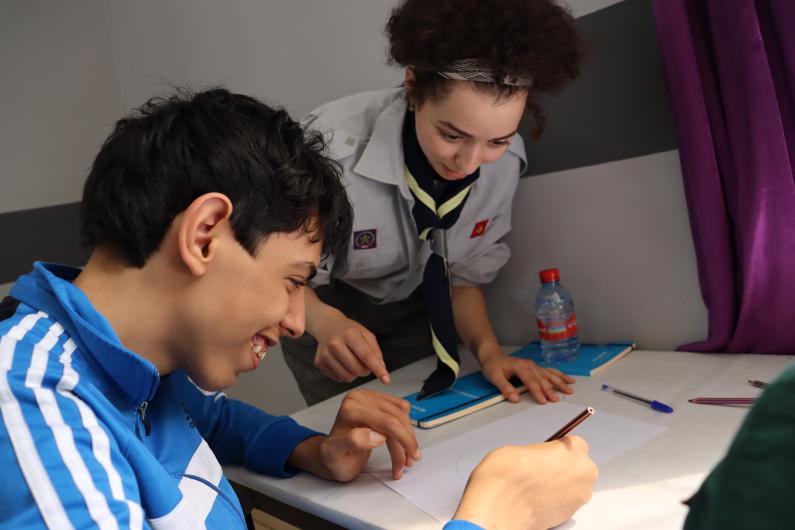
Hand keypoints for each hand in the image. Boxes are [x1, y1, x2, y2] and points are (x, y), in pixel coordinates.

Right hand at [312, 310, 389, 383]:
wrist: (327, 326)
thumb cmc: (349, 331)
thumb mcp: (366, 334)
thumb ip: (376, 351)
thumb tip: (382, 368)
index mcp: (349, 334)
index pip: (366, 356)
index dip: (377, 369)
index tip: (386, 380)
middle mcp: (335, 343)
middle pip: (357, 370)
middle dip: (365, 370)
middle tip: (364, 363)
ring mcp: (325, 354)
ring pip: (347, 377)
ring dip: (355, 374)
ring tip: (353, 362)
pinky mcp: (319, 362)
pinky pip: (338, 379)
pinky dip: (344, 374)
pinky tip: (342, 363)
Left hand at [317, 389, 419, 480]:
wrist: (333, 455)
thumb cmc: (334, 458)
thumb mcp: (334, 455)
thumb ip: (352, 441)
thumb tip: (378, 436)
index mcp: (350, 409)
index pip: (387, 422)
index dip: (403, 441)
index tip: (406, 463)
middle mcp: (360, 398)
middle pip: (396, 418)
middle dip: (407, 443)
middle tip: (408, 465)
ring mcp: (370, 397)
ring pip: (402, 416)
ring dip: (408, 439)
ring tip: (405, 460)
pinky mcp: (379, 400)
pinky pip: (402, 411)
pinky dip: (406, 429)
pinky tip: (401, 444)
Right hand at [453, 436, 597, 529]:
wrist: (498, 507)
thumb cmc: (507, 477)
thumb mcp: (520, 448)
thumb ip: (540, 452)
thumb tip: (540, 458)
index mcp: (575, 450)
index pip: (574, 444)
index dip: (558, 448)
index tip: (547, 452)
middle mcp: (583, 473)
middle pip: (578, 465)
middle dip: (562, 467)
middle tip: (540, 468)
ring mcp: (579, 496)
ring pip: (573, 485)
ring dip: (559, 484)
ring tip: (535, 485)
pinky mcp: (570, 516)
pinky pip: (566, 502)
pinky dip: (555, 500)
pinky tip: (536, 497)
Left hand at [480, 351, 574, 403]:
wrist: (493, 356)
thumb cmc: (493, 366)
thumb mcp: (494, 377)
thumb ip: (504, 387)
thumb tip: (515, 398)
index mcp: (520, 366)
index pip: (530, 380)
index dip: (537, 391)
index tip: (542, 401)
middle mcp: (529, 365)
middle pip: (541, 378)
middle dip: (550, 389)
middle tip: (556, 399)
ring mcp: (534, 366)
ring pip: (549, 374)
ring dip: (559, 382)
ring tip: (569, 390)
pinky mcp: (536, 368)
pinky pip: (550, 371)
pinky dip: (560, 375)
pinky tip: (569, 380)